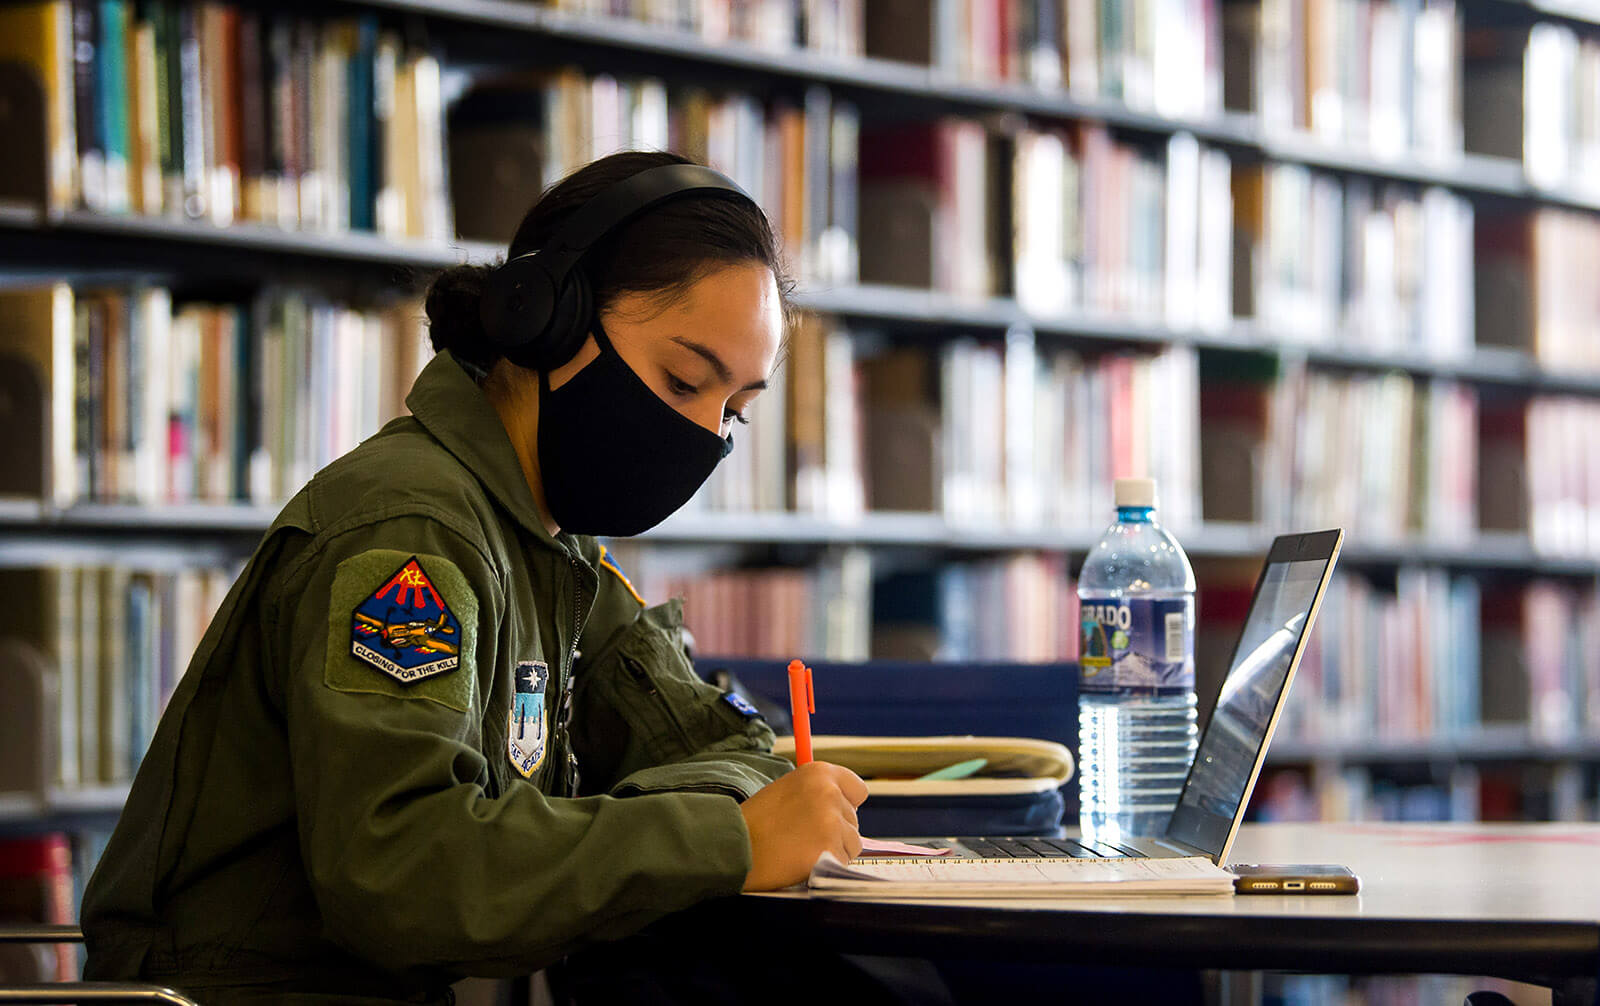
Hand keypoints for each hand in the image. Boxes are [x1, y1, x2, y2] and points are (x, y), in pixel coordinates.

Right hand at [739, 761, 867, 890]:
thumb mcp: (787, 790)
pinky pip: (842, 862)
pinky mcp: (830, 849)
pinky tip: (803, 861)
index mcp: (819, 772)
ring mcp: (831, 821)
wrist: (735, 847)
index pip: (858, 790)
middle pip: (854, 820)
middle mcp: (830, 792)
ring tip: (802, 848)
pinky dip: (826, 866)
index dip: (846, 805)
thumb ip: (817, 793)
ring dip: (833, 850)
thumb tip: (843, 806)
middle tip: (803, 836)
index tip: (831, 815)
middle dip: (836, 832)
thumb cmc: (756, 822)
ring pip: (852, 843)